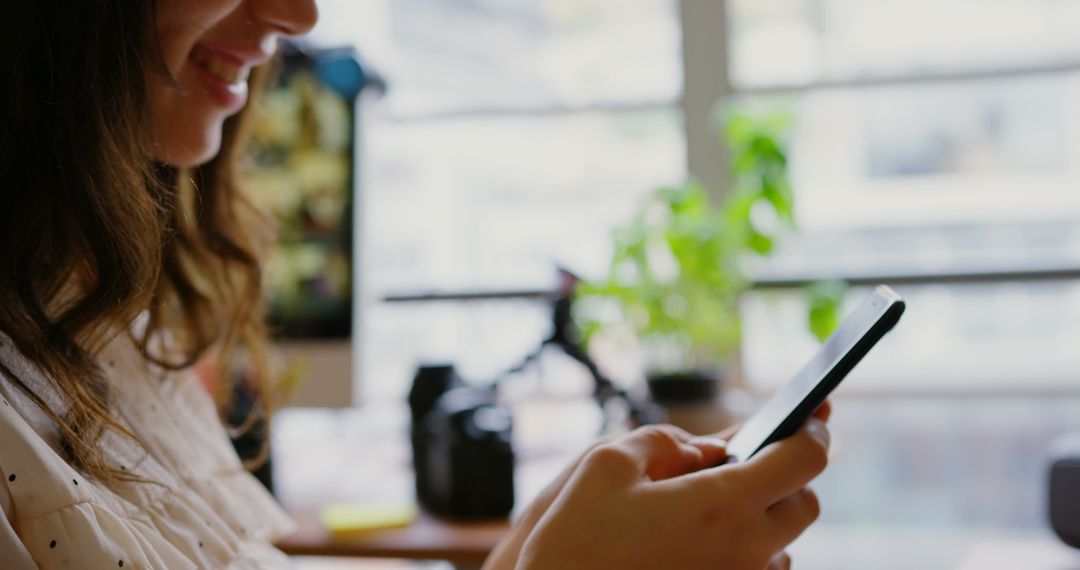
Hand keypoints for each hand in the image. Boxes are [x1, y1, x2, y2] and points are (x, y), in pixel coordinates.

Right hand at [513, 406, 830, 569]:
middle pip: (805, 505)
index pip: (805, 459)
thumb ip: (662, 441)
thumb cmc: (574, 543)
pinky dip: (744, 554)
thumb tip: (700, 448)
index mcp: (722, 504)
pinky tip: (699, 546)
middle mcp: (745, 551)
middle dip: (787, 476)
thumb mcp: (604, 465)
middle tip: (749, 463)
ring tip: (710, 511)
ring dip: (763, 521)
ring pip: (782, 546)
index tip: (810, 417)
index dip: (813, 430)